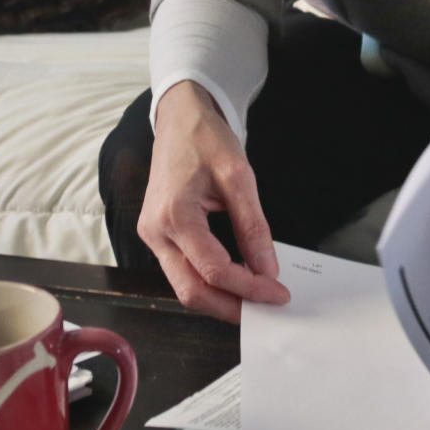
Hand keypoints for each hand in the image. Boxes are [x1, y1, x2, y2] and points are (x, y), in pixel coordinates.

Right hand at [137, 81, 290, 322]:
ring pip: (183, 286)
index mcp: (174, 215)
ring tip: (253, 300)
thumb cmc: (206, 140)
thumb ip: (253, 226)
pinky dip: (208, 283)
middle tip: (266, 309)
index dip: (248, 287)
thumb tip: (267, 268)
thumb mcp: (239, 176)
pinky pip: (181, 271)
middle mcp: (155, 232)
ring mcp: (152, 235)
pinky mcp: (156, 235)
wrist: (180, 120)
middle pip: (191, 291)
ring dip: (219, 299)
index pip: (213, 269)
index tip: (278, 292)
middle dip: (230, 307)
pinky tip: (233, 283)